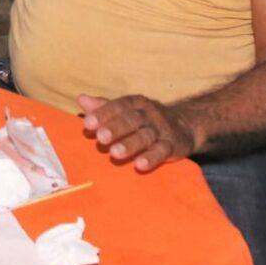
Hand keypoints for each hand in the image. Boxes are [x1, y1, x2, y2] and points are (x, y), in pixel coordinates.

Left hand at [77, 93, 196, 171]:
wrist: (184, 125)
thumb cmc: (145, 119)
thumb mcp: (126, 110)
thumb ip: (104, 106)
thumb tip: (81, 99)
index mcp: (135, 103)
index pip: (118, 105)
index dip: (103, 113)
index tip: (88, 123)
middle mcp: (148, 114)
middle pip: (131, 119)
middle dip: (115, 128)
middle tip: (100, 138)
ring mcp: (161, 129)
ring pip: (145, 136)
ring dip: (130, 144)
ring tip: (114, 153)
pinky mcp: (172, 145)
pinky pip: (162, 151)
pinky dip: (151, 158)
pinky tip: (139, 165)